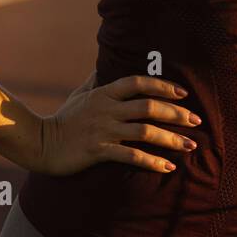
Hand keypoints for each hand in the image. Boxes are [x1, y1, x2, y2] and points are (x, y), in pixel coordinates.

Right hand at [32, 75, 201, 176]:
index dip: (162, 86)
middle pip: (148, 107)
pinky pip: (131, 155)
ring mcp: (103, 130)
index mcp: (104, 93)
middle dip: (176, 113)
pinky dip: (152, 161)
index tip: (183, 93)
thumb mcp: (79, 95)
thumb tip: (104, 69)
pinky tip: (167, 167)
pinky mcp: (98, 151)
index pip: (138, 83)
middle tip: (196, 120)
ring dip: (171, 139)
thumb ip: (95, 82)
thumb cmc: (63, 119)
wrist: (40, 143)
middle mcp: (107, 109)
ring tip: (190, 145)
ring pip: (145, 131)